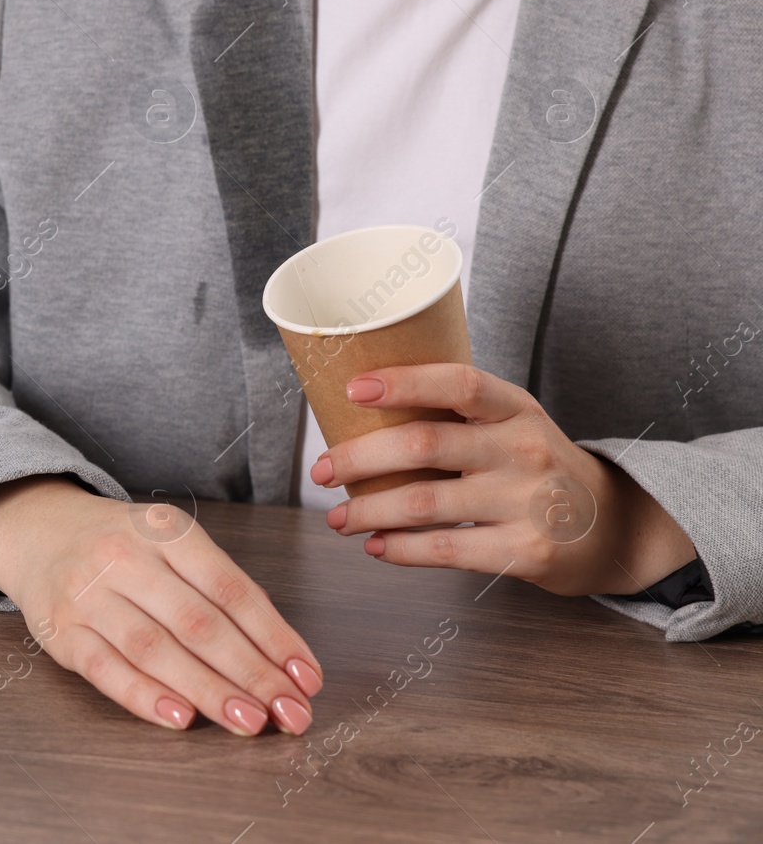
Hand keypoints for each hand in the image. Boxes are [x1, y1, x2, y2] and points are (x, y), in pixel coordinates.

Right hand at [0, 476, 321, 734]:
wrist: (37, 532)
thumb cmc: (121, 547)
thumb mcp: (170, 543)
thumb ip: (218, 590)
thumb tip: (281, 657)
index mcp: (165, 530)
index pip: (231, 588)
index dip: (274, 636)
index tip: (306, 677)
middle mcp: (125, 557)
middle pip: (198, 623)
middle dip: (252, 673)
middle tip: (289, 712)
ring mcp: (87, 594)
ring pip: (155, 648)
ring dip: (208, 691)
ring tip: (248, 721)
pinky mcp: (59, 631)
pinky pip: (106, 669)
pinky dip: (144, 696)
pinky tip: (179, 719)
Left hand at [316, 364, 695, 595]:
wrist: (613, 527)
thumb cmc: (536, 467)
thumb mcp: (512, 424)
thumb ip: (454, 415)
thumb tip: (358, 411)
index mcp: (516, 408)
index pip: (459, 382)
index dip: (403, 381)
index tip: (353, 388)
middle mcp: (524, 449)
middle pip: (423, 445)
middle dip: (358, 458)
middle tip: (320, 470)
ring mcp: (527, 502)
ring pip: (424, 503)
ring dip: (368, 510)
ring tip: (338, 518)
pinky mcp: (526, 552)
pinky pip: (446, 550)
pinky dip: (401, 550)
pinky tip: (377, 546)